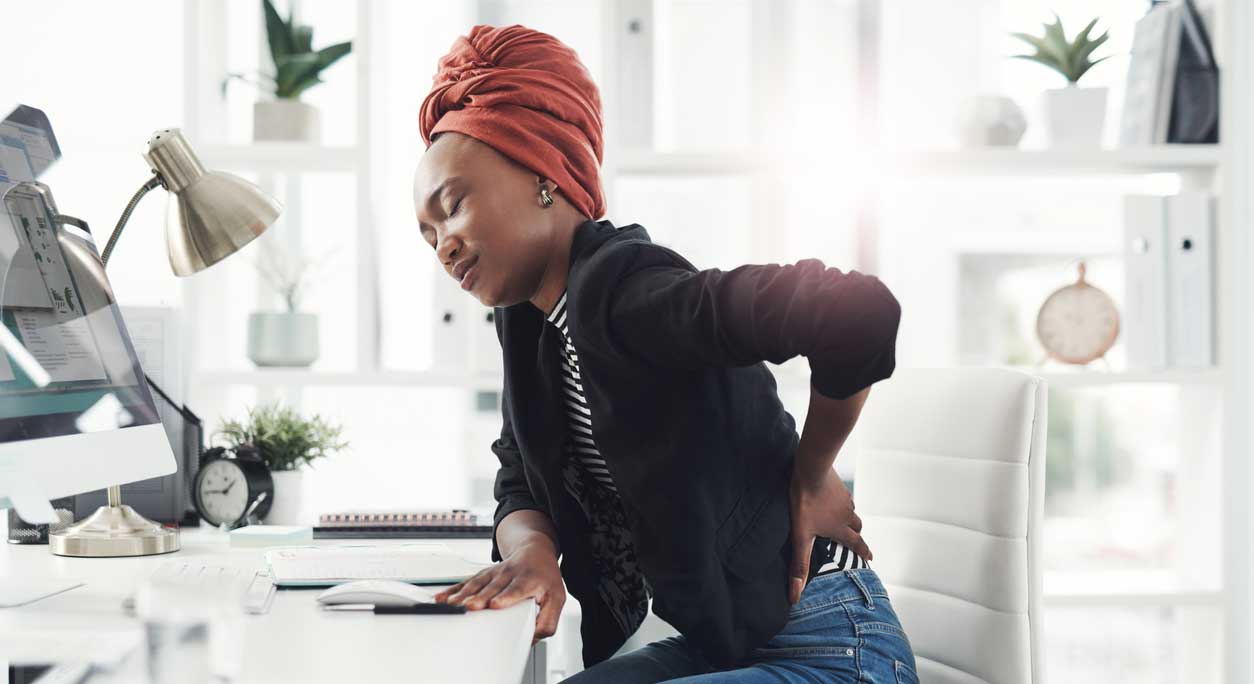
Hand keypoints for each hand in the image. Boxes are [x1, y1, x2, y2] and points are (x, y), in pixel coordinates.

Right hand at [433, 541, 565, 644]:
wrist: (535, 551)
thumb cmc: (545, 577)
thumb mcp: (557, 598)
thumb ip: (548, 620)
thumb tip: (533, 638)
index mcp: (529, 580)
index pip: (516, 589)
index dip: (505, 596)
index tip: (494, 604)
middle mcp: (510, 574)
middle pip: (492, 587)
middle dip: (479, 597)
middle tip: (468, 607)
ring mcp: (495, 573)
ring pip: (477, 584)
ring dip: (463, 594)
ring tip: (451, 605)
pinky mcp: (483, 574)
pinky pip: (466, 583)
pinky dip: (453, 590)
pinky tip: (442, 598)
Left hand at [788, 468, 870, 603]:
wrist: (811, 468)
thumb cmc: (805, 503)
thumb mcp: (800, 536)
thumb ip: (800, 565)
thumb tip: (795, 596)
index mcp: (839, 528)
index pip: (856, 543)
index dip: (863, 551)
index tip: (871, 557)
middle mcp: (846, 513)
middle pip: (856, 525)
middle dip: (856, 532)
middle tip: (855, 536)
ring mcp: (843, 496)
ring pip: (850, 508)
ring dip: (847, 514)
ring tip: (841, 516)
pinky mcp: (836, 481)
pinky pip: (841, 493)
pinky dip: (838, 498)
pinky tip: (829, 494)